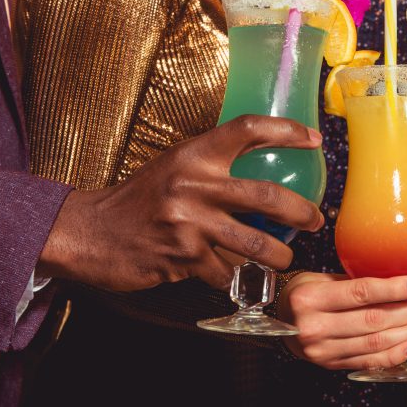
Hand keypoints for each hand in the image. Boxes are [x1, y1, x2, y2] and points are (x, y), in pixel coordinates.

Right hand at [39, 115, 324, 291]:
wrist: (90, 233)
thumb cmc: (141, 200)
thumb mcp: (175, 168)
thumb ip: (213, 166)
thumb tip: (264, 170)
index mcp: (194, 154)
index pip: (249, 129)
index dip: (287, 130)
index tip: (315, 139)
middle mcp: (193, 183)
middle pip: (266, 196)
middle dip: (301, 212)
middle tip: (316, 221)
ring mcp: (189, 222)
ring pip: (255, 244)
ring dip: (277, 256)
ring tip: (285, 259)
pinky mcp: (183, 257)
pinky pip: (226, 272)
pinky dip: (234, 277)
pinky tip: (234, 277)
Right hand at [279, 273, 406, 369]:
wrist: (281, 323)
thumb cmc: (304, 296)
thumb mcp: (321, 279)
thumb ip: (356, 282)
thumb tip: (400, 281)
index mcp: (310, 299)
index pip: (362, 293)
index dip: (395, 289)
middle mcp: (314, 327)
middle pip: (373, 321)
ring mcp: (322, 351)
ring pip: (376, 343)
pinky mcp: (332, 366)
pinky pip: (371, 362)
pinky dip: (396, 355)